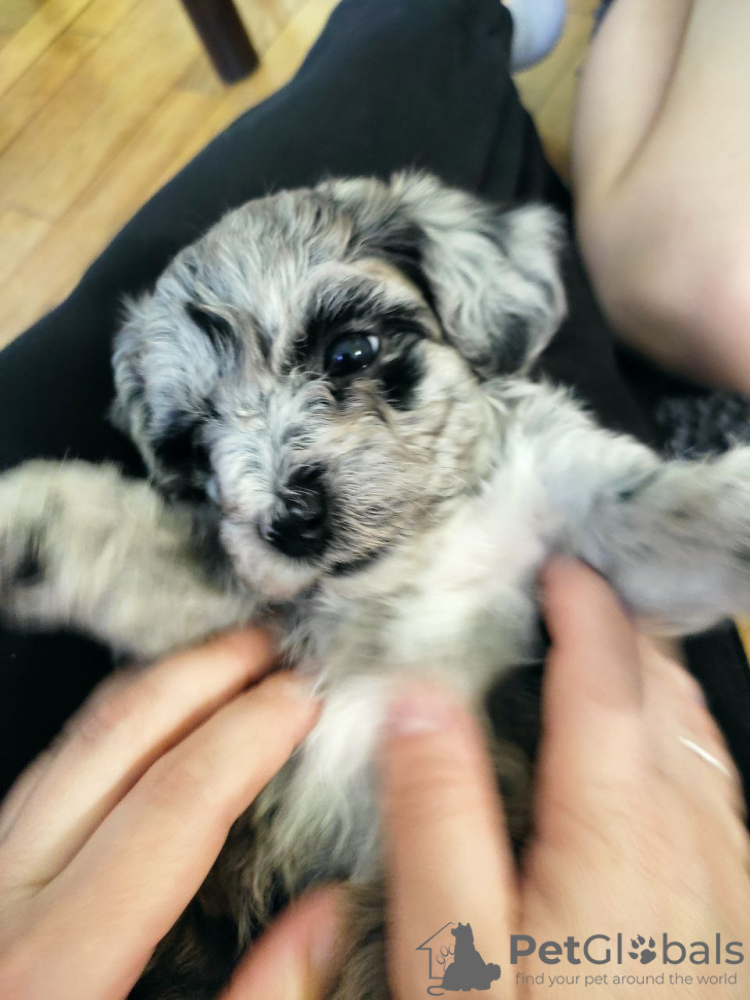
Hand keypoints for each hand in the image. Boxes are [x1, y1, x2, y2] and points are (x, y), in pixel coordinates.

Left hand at [0, 630, 341, 999]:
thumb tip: (326, 913)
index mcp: (54, 969)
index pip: (173, 805)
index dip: (250, 736)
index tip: (305, 698)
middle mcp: (3, 904)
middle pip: (113, 741)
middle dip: (201, 674)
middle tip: (268, 646)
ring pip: (73, 744)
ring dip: (158, 692)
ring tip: (224, 668)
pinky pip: (49, 774)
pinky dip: (116, 731)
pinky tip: (155, 732)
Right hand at [381, 559, 749, 997]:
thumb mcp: (458, 953)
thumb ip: (437, 814)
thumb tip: (417, 696)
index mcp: (617, 821)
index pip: (606, 670)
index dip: (581, 602)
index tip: (552, 563)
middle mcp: (688, 828)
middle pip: (664, 686)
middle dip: (621, 622)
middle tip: (569, 589)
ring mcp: (725, 866)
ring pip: (696, 729)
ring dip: (651, 671)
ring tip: (604, 642)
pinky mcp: (732, 904)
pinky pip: (714, 780)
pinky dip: (676, 730)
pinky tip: (650, 746)